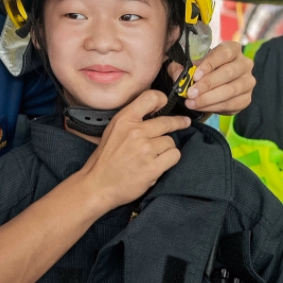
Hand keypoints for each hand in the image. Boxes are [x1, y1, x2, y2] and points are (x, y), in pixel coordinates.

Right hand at [80, 90, 189, 210]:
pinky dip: (169, 160)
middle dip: (178, 123)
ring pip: (171, 142)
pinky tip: (159, 163)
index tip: (165, 105)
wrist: (98, 185)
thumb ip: (132, 120)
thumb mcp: (113, 130)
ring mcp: (145, 150)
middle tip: (184, 123)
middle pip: (167, 122)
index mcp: (124, 120)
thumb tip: (156, 112)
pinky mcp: (153, 167)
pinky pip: (174, 156)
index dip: (162, 100)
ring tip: (155, 155)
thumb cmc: (106, 159)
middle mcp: (135, 132)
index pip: (150, 97)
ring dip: (167, 148)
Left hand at [167, 41, 254, 114]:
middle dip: (207, 84)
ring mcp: (248, 82)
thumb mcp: (190, 65)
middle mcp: (245, 64)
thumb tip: (178, 75)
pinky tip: (201, 107)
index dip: (209, 65)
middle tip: (191, 93)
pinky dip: (214, 107)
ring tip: (192, 103)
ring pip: (231, 90)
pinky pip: (231, 104)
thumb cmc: (202, 70)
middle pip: (228, 73)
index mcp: (233, 49)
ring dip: (209, 98)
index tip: (194, 76)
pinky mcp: (247, 98)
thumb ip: (181, 67)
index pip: (224, 53)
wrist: (213, 85)